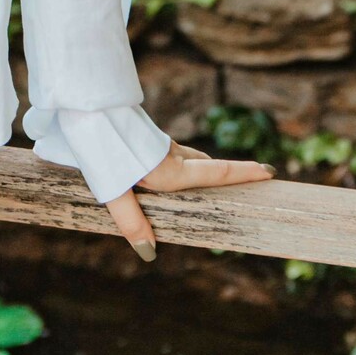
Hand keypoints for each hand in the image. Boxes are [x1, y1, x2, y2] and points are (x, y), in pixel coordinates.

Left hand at [105, 140, 276, 259]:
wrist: (87, 103)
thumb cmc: (102, 146)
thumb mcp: (114, 188)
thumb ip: (131, 220)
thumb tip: (149, 251)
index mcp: (170, 169)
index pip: (216, 172)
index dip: (243, 173)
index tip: (269, 170)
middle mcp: (170, 154)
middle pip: (205, 164)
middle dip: (225, 174)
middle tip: (246, 180)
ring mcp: (157, 142)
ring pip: (187, 156)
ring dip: (200, 166)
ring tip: (206, 179)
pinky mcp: (143, 134)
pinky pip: (169, 151)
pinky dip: (178, 160)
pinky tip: (162, 167)